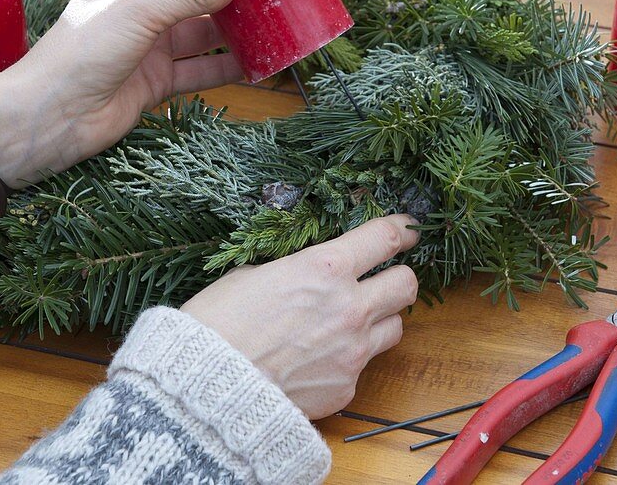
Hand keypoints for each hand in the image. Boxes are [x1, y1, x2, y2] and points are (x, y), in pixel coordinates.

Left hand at [0, 0, 241, 186]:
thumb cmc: (81, 52)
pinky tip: (257, 63)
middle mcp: (138, 7)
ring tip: (272, 18)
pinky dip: (227, 68)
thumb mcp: (138, 11)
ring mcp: (149, 45)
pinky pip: (201, 70)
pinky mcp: (158, 80)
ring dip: (233, 27)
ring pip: (202, 31)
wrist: (54, 117)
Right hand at [181, 215, 420, 419]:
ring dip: (379, 320)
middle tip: (384, 278)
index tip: (408, 230)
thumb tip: (304, 277)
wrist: (208, 387)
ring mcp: (353, 351)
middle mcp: (350, 307)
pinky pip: (363, 366)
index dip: (403, 230)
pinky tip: (319, 360)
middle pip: (406, 284)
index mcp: (326, 268)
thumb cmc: (218, 323)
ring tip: (352, 322)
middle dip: (399, 277)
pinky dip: (348, 360)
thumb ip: (293, 271)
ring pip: (395, 327)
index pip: (385, 238)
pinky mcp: (347, 387)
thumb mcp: (252, 275)